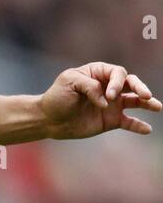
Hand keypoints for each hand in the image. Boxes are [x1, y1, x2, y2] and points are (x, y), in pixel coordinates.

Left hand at [39, 62, 160, 139]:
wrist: (49, 119)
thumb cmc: (57, 96)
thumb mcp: (69, 83)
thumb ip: (89, 87)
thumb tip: (107, 102)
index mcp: (99, 73)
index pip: (117, 73)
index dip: (117, 83)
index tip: (108, 96)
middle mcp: (109, 87)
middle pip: (131, 83)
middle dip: (140, 88)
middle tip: (145, 95)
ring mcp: (112, 104)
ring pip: (134, 101)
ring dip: (147, 103)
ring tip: (157, 106)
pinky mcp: (110, 120)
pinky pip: (128, 122)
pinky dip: (138, 125)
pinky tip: (147, 129)